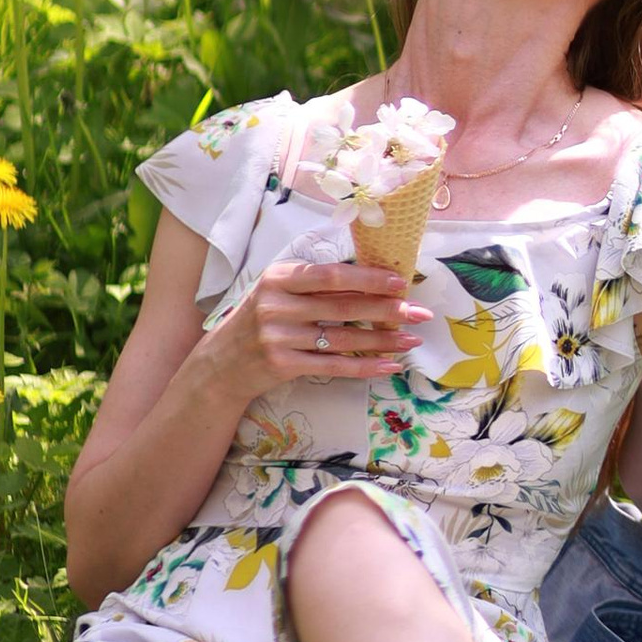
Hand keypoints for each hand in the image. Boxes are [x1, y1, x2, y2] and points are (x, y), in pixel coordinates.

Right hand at [197, 259, 423, 397]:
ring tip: (412, 340)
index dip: (368, 278)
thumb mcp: (278, 292)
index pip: (331, 275)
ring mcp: (278, 337)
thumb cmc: (259, 320)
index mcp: (279, 278)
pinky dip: (364, 366)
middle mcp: (276, 305)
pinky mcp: (283, 365)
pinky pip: (333, 366)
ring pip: (343, 338)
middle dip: (387, 310)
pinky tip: (388, 365)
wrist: (221, 364)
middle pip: (343, 307)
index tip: (401, 281)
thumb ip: (314, 284)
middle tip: (420, 312)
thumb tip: (371, 278)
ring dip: (383, 340)